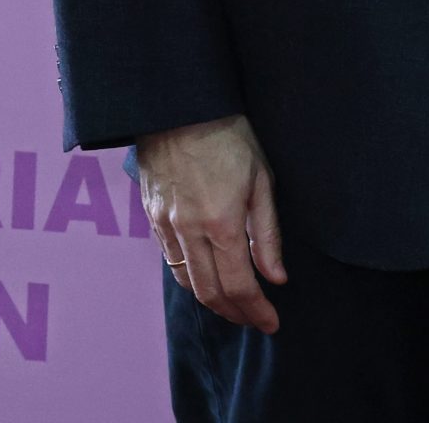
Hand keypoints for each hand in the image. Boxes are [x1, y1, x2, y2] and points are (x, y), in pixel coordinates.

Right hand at [136, 114, 283, 332]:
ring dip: (211, 301)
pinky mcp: (153, 216)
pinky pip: (171, 260)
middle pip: (210, 293)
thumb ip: (267, 233)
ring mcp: (167, 225)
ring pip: (187, 282)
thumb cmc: (228, 135)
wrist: (179, 105)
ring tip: (233, 305)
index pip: (239, 286)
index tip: (272, 322)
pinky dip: (190, 278)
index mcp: (221, 223)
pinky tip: (205, 276)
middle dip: (235, 313)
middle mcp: (190, 232)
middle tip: (255, 320)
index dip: (256, 311)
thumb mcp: (262, 179)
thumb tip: (276, 277)